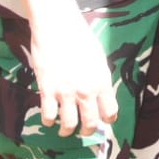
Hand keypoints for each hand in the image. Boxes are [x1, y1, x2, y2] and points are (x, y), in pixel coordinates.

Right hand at [26, 2, 117, 137]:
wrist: (58, 27)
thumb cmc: (81, 39)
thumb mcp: (98, 58)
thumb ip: (100, 78)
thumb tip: (100, 94)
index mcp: (102, 81)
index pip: (110, 111)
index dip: (108, 120)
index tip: (104, 122)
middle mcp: (86, 90)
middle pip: (90, 123)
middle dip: (88, 131)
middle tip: (84, 130)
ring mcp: (66, 92)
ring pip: (69, 124)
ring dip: (67, 131)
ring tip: (65, 130)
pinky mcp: (47, 90)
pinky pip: (48, 115)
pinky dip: (49, 121)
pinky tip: (50, 118)